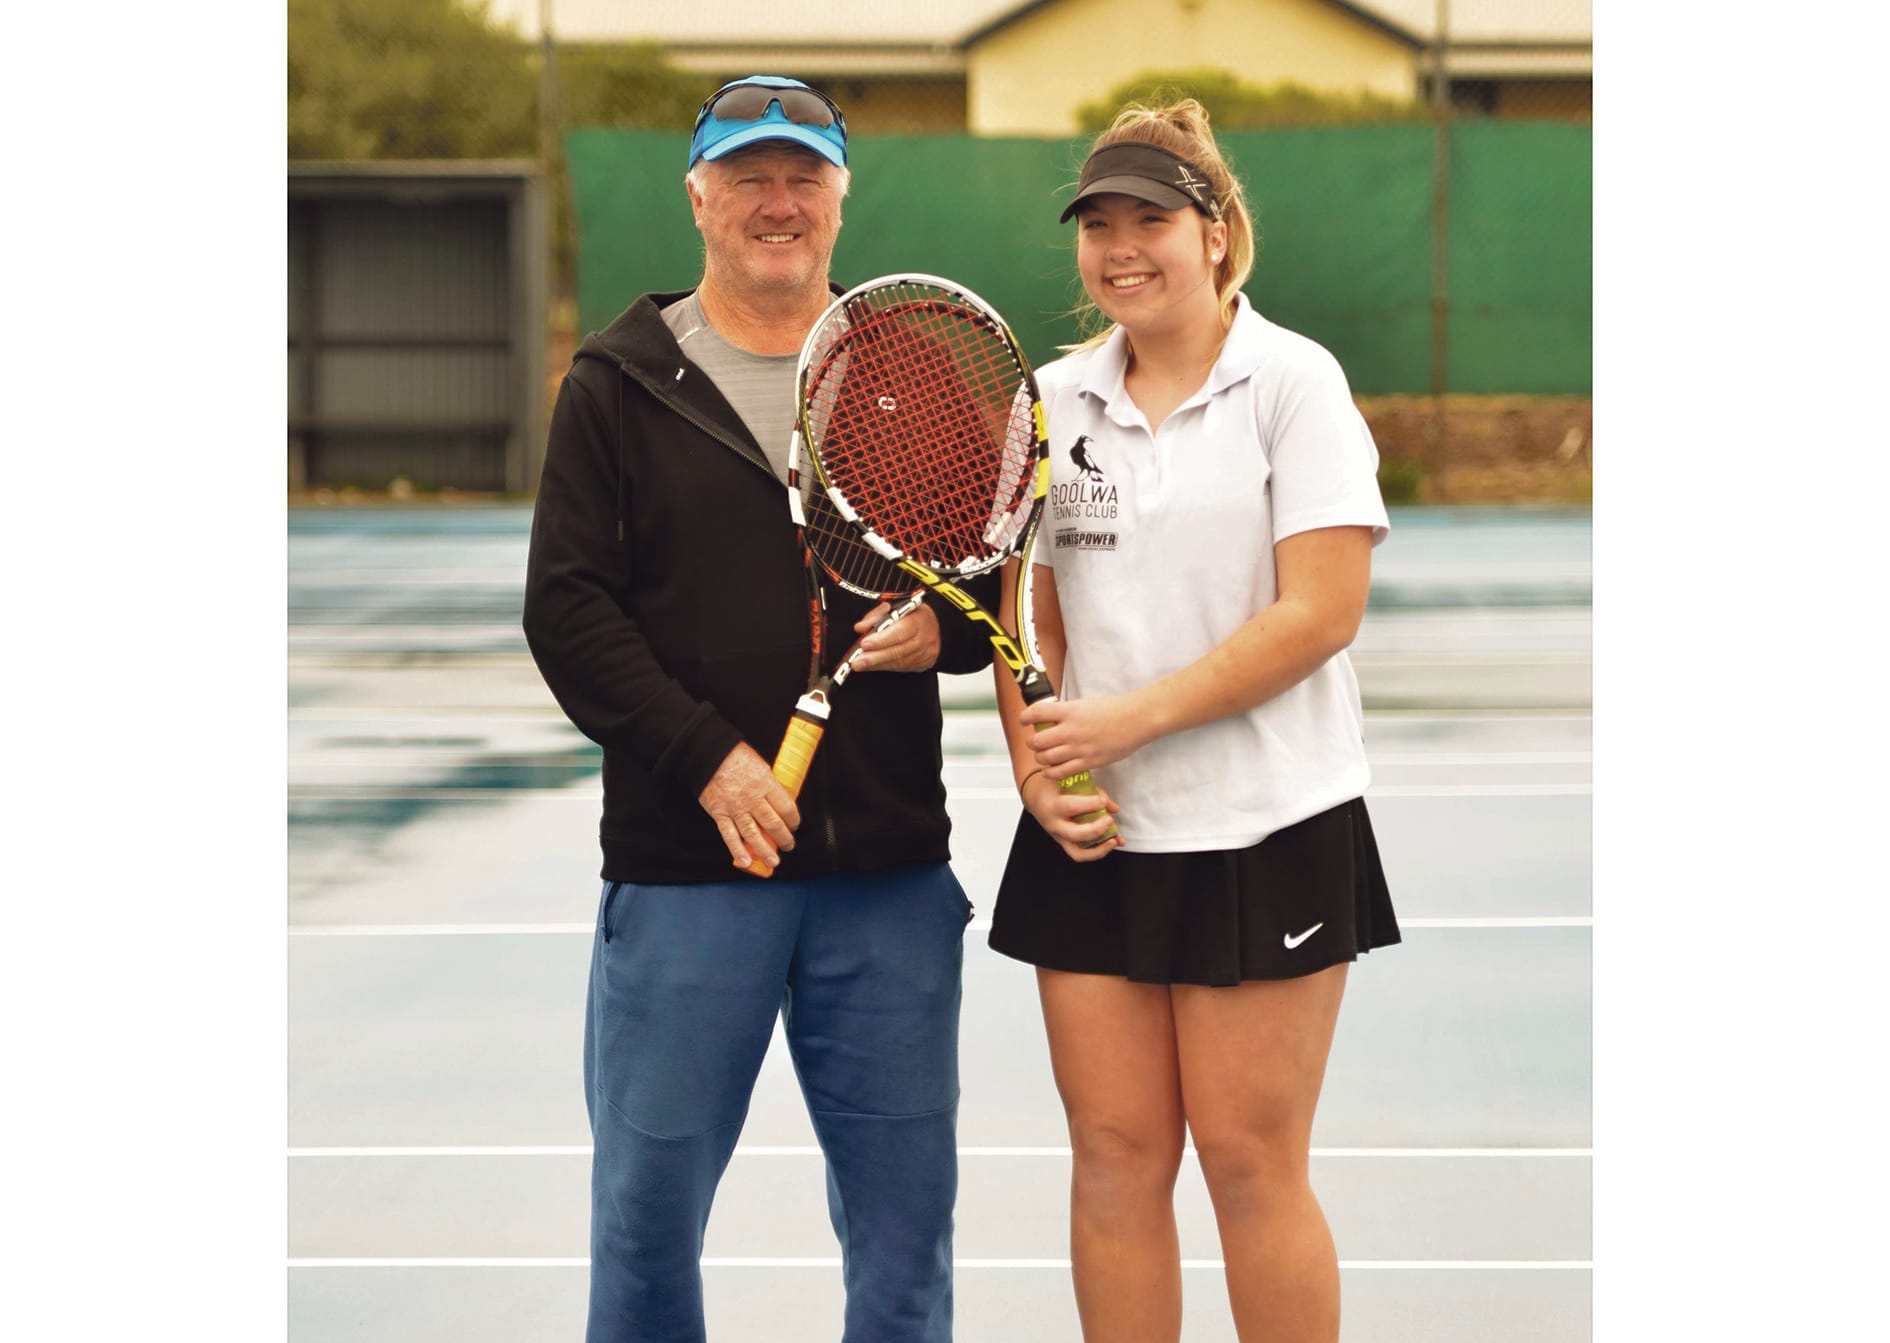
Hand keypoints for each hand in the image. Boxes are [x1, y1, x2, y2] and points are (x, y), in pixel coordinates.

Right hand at [698, 743, 800, 869]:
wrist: (709, 755)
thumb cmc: (735, 757)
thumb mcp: (762, 766)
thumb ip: (770, 785)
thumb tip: (781, 800)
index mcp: (766, 784)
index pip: (786, 808)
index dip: (794, 820)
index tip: (794, 825)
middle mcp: (752, 798)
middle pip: (773, 824)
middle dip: (784, 838)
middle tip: (788, 845)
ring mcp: (735, 807)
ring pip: (753, 833)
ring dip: (764, 850)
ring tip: (772, 861)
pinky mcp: (720, 813)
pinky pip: (729, 835)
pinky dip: (737, 850)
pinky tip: (745, 860)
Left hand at [848, 600, 939, 673]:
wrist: (938, 627)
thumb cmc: (914, 615)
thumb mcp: (896, 606)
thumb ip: (877, 615)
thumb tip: (861, 627)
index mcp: (918, 619)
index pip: (900, 631)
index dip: (882, 639)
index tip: (865, 643)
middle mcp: (924, 638)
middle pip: (898, 651)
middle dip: (875, 657)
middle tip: (857, 661)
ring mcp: (925, 653)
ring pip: (898, 662)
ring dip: (877, 664)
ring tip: (860, 665)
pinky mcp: (922, 664)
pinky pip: (901, 668)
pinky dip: (884, 667)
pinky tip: (872, 667)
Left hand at [1019, 692, 1151, 779]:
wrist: (1137, 718)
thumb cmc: (1114, 708)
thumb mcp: (1085, 704)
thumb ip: (1067, 713)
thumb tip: (1050, 719)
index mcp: (1069, 711)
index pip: (1036, 713)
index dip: (1025, 718)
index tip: (1024, 721)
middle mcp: (1071, 730)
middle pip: (1037, 741)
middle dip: (1032, 743)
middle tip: (1036, 743)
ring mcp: (1079, 748)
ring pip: (1046, 759)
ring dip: (1041, 758)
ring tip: (1044, 756)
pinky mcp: (1089, 762)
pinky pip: (1061, 772)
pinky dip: (1052, 772)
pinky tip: (1052, 770)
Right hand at [1021, 771, 1121, 861]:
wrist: (1036, 798)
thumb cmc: (1053, 787)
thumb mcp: (1068, 782)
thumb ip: (1092, 792)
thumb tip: (1113, 807)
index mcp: (1052, 807)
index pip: (1071, 807)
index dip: (1089, 804)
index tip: (1102, 800)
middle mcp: (1054, 825)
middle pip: (1075, 834)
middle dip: (1095, 829)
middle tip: (1109, 820)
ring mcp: (1059, 838)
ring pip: (1078, 853)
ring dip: (1099, 849)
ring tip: (1114, 840)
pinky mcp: (1066, 844)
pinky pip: (1082, 854)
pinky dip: (1099, 851)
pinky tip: (1113, 842)